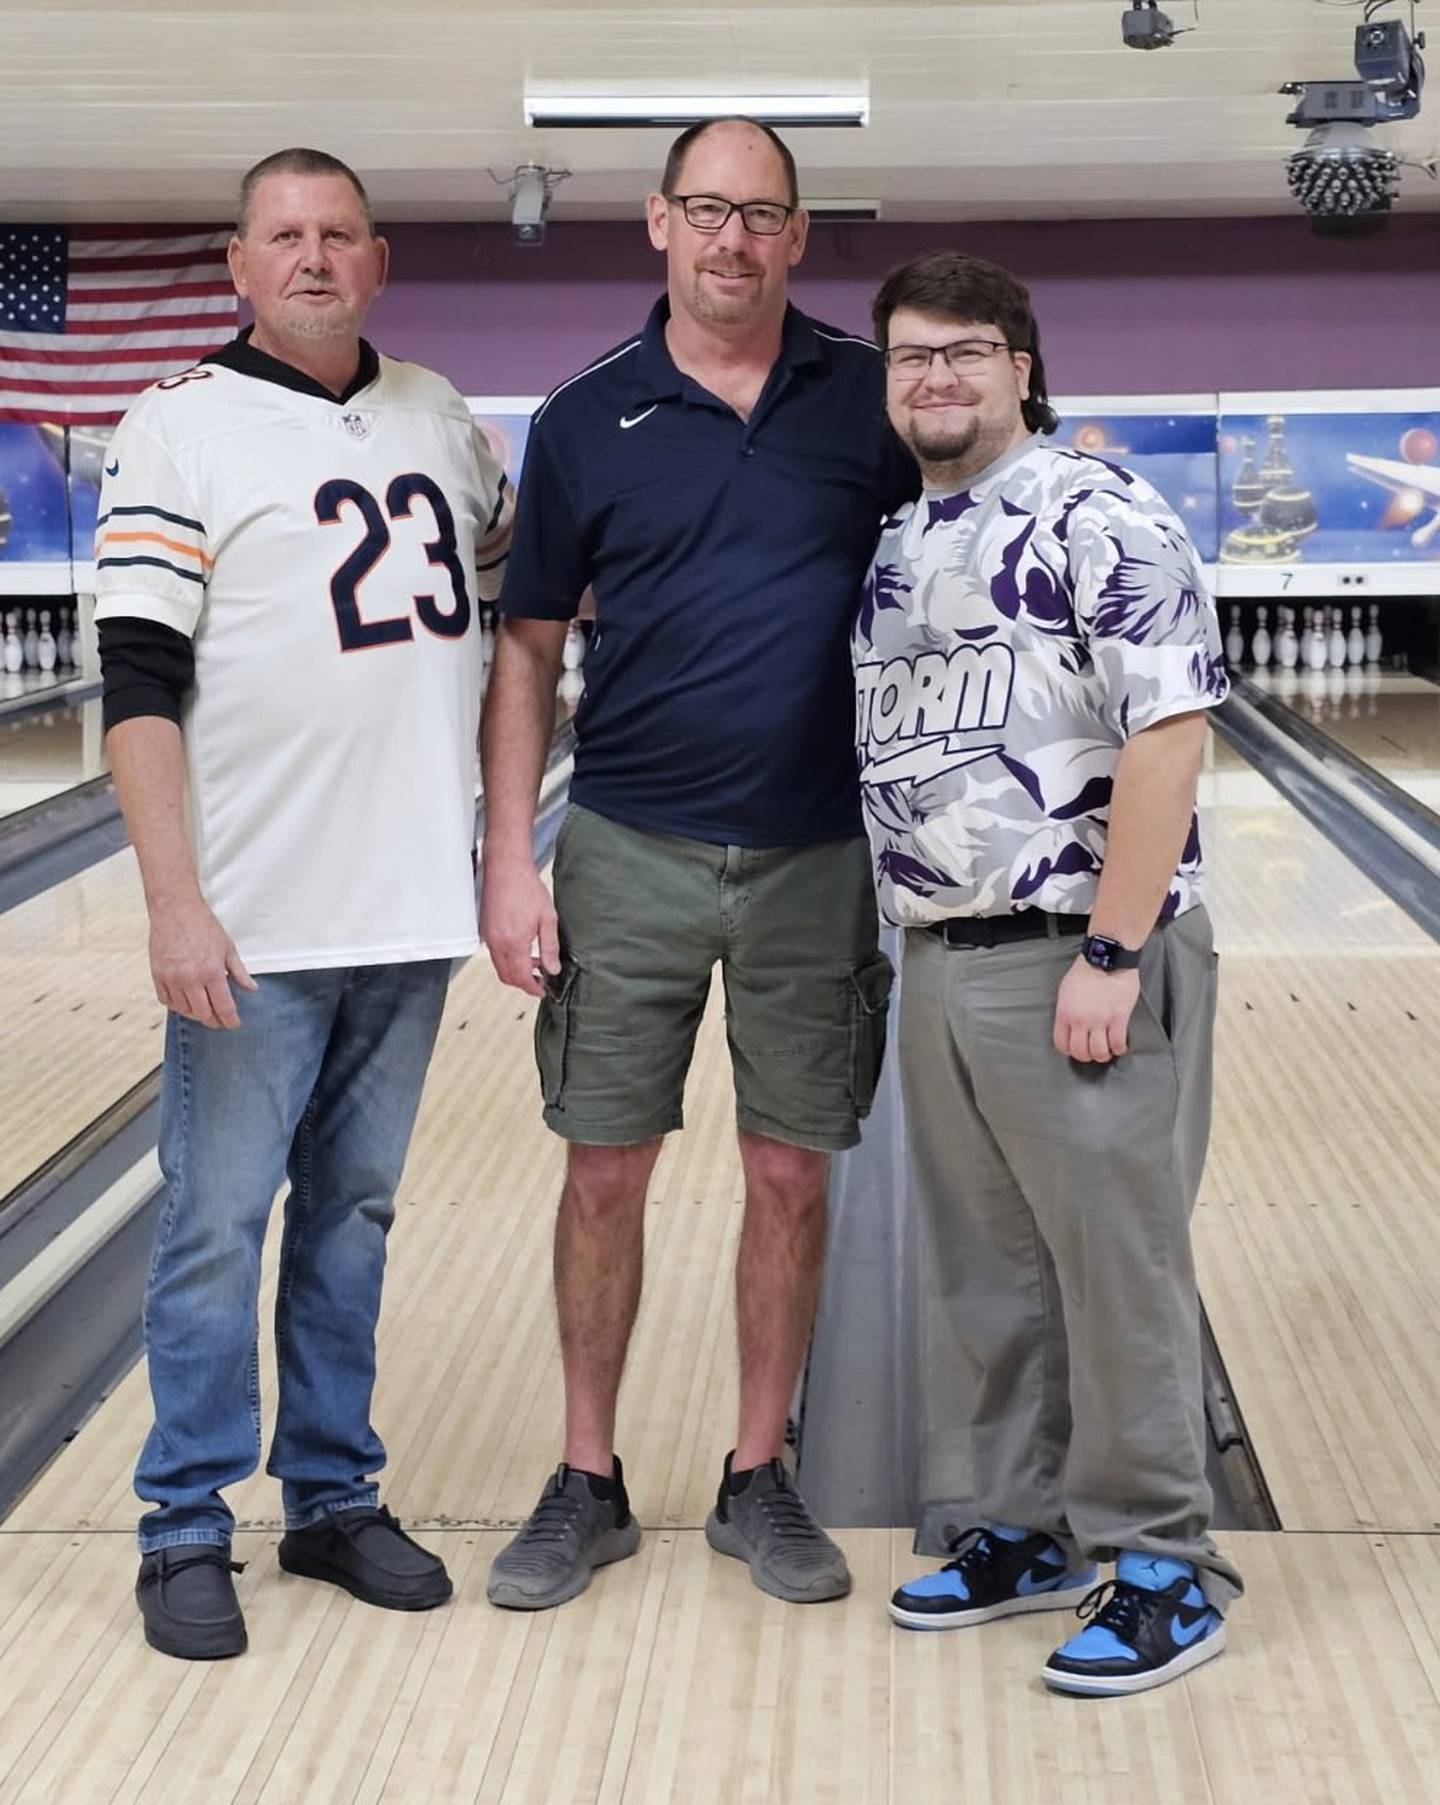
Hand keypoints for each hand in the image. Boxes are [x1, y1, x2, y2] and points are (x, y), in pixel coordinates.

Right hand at [149, 892, 256, 1028]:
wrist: (175, 908)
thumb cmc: (203, 925)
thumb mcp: (228, 947)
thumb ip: (239, 972)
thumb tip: (252, 989)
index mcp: (211, 972)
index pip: (223, 1007)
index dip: (230, 1020)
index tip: (234, 1024)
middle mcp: (190, 979)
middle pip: (203, 1013)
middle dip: (214, 1021)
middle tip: (221, 1022)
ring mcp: (171, 978)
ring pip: (184, 1010)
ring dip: (196, 1014)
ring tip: (205, 1012)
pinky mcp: (157, 975)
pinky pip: (166, 1000)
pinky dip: (177, 1005)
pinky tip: (185, 1003)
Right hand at [481, 856, 559, 995]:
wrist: (506, 868)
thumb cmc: (525, 887)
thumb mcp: (547, 919)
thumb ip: (550, 947)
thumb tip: (552, 968)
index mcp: (513, 943)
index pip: (521, 977)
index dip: (532, 988)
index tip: (543, 990)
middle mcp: (497, 943)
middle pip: (507, 976)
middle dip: (523, 983)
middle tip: (541, 981)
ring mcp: (489, 937)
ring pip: (500, 966)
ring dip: (516, 971)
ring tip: (536, 963)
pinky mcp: (486, 930)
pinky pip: (495, 954)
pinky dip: (508, 959)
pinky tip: (523, 950)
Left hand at [1052, 956, 1139, 1063]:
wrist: (1107, 959)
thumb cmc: (1086, 971)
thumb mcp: (1066, 990)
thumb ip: (1066, 1010)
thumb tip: (1069, 1025)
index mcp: (1065, 1013)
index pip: (1062, 1043)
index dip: (1069, 1050)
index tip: (1076, 1049)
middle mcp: (1080, 1020)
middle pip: (1080, 1052)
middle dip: (1087, 1056)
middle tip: (1093, 1052)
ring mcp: (1100, 1020)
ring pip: (1099, 1052)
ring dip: (1103, 1055)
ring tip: (1107, 1051)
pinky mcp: (1118, 1018)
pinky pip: (1117, 1043)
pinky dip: (1119, 1049)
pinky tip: (1120, 1046)